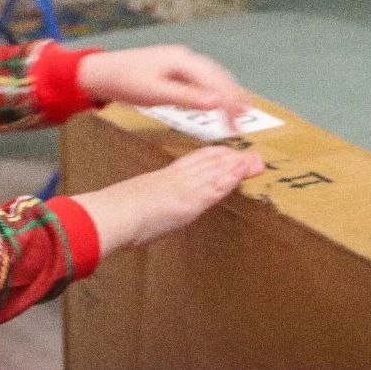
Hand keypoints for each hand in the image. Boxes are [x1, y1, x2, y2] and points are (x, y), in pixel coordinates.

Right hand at [71, 146, 265, 253]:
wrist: (114, 215)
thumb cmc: (115, 214)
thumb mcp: (133, 205)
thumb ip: (145, 207)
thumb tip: (147, 215)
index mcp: (162, 178)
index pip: (193, 162)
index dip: (213, 157)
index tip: (227, 154)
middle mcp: (176, 178)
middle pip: (209, 162)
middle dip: (231, 158)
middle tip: (250, 156)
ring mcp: (185, 186)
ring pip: (217, 170)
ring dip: (239, 165)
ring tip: (256, 161)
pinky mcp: (191, 199)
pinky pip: (217, 184)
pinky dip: (233, 176)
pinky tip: (245, 171)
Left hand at [77, 45, 252, 133]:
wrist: (101, 72)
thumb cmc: (125, 81)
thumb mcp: (155, 93)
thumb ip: (187, 98)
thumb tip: (217, 103)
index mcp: (183, 60)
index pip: (216, 81)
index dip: (230, 102)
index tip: (237, 123)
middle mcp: (185, 57)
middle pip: (218, 76)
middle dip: (233, 97)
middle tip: (242, 121)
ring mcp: (180, 61)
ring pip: (212, 76)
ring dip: (226, 93)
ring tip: (238, 112)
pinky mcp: (174, 69)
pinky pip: (201, 79)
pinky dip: (213, 91)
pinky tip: (216, 102)